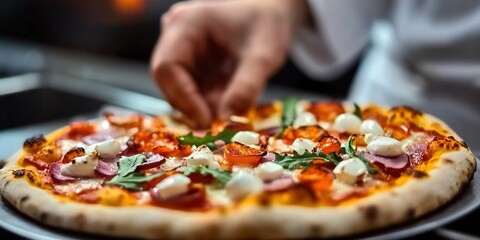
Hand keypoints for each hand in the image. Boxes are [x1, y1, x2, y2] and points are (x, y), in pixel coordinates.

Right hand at [151, 0, 308, 127]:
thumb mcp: (264, 55)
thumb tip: (227, 119)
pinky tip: (229, 104)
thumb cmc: (267, 25)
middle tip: (219, 125)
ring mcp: (182, 50)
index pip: (167, 67)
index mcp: (187, 24)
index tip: (206, 121)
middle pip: (169, 80)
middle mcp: (176, 36)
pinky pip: (191, 90)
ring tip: (230, 113)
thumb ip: (246, 87)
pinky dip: (208, 102)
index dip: (183, 98)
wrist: (272, 15)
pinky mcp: (191, 64)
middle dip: (192, 105)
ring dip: (202, 106)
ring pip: (179, 89)